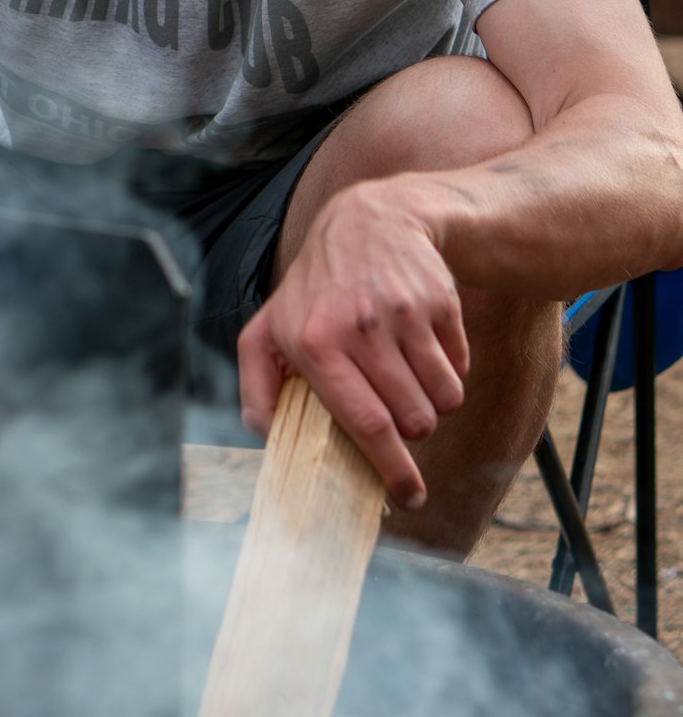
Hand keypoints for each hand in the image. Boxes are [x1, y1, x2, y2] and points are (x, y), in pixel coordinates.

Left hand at [236, 179, 469, 510]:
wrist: (369, 221)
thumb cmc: (314, 288)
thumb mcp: (269, 326)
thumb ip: (256, 382)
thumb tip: (261, 434)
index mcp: (314, 343)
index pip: (365, 423)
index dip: (391, 469)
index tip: (409, 496)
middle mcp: (359, 327)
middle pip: (413, 419)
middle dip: (414, 433)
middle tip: (402, 418)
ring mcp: (403, 312)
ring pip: (444, 399)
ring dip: (434, 404)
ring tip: (409, 378)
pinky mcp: (439, 302)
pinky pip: (460, 368)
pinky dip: (449, 371)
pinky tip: (422, 344)